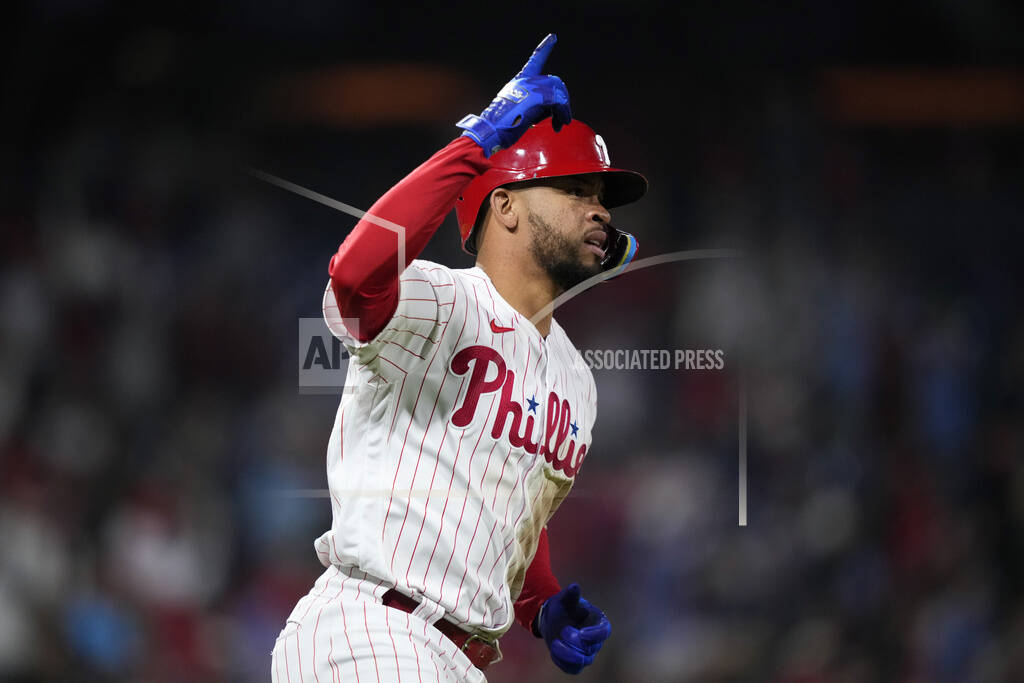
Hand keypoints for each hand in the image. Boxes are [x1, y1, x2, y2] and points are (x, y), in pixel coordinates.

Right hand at [456, 33, 571, 156]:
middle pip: (553, 81)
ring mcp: (530, 87)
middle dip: (562, 99)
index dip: (544, 48)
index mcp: (519, 82)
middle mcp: (525, 80)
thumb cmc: (501, 127)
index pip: (534, 61)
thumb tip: (552, 110)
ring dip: (563, 109)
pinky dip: (562, 113)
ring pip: (557, 92)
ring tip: (560, 124)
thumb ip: (534, 104)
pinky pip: (558, 101)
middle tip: (563, 117)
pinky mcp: (537, 97)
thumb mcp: (518, 111)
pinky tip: (558, 125)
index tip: (553, 37)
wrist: (490, 131)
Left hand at [535, 583, 610, 674]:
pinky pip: (572, 668)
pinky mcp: (576, 663)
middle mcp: (595, 640)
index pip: (604, 632)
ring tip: (555, 643)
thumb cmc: (563, 607)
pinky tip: (553, 651)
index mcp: (598, 622)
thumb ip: (571, 594)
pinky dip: (562, 662)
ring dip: (567, 654)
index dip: (594, 635)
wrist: (553, 619)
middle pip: (591, 648)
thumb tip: (574, 586)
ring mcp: (587, 653)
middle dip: (575, 642)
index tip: (581, 633)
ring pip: (582, 661)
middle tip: (563, 631)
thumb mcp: (565, 599)